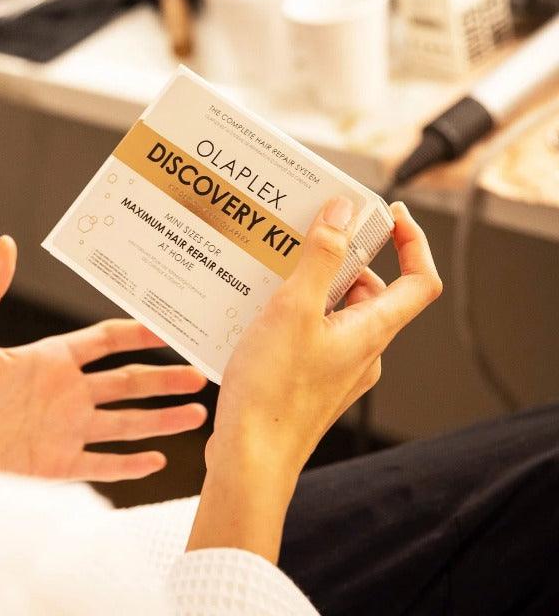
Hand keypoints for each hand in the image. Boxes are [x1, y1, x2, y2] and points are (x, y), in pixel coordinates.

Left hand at [0, 236, 206, 480]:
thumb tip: (4, 243)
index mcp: (49, 360)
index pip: (104, 341)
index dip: (137, 333)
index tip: (169, 328)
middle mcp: (64, 394)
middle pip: (127, 382)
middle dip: (164, 378)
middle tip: (200, 373)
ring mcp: (63, 431)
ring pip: (126, 424)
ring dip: (162, 419)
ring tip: (197, 415)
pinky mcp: (54, 466)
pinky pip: (102, 465)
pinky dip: (131, 466)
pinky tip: (159, 461)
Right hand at [188, 199, 441, 561]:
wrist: (251, 459)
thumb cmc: (273, 391)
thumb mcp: (294, 310)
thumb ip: (321, 257)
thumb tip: (344, 212)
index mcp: (372, 331)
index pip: (420, 280)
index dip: (412, 241)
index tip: (388, 215)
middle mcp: (363, 351)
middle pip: (369, 290)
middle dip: (340, 259)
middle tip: (305, 236)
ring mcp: (338, 368)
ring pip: (335, 312)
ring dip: (309, 286)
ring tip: (271, 270)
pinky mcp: (312, 380)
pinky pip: (312, 333)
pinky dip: (292, 314)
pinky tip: (255, 310)